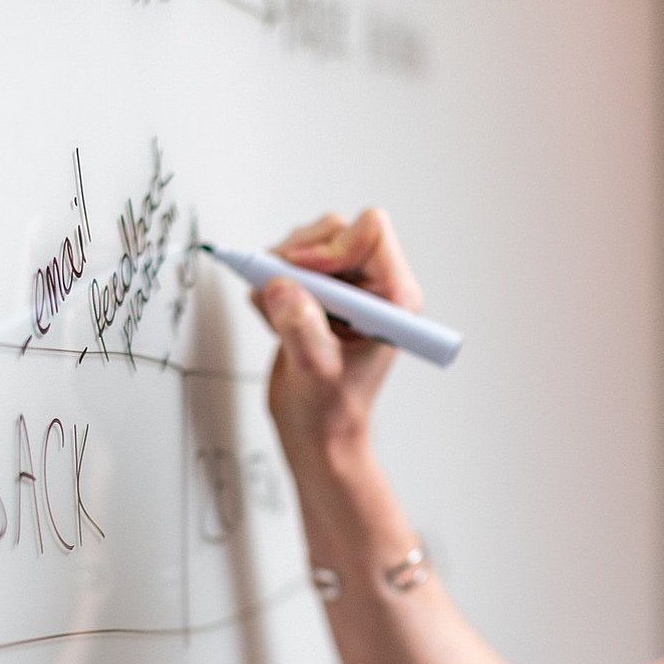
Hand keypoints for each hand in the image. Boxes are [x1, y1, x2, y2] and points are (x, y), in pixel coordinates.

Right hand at [249, 208, 423, 469]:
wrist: (317, 433)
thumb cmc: (331, 412)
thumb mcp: (316, 373)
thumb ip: (301, 329)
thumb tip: (281, 286)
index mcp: (394, 298)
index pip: (370, 233)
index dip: (330, 247)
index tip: (301, 276)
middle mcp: (374, 287)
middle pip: (335, 230)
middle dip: (299, 256)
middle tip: (278, 289)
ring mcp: (345, 289)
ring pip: (309, 243)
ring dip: (281, 270)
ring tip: (275, 314)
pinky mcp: (318, 293)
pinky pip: (288, 264)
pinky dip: (270, 284)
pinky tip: (273, 319)